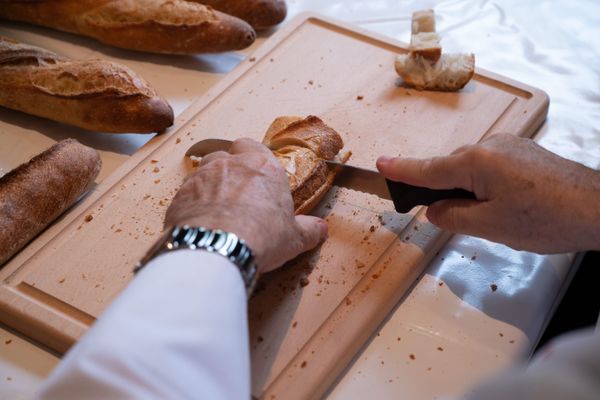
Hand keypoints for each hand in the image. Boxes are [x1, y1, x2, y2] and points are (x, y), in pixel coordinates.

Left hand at [165, 138, 326, 272]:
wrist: (217, 248)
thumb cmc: (260, 236)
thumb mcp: (294, 238)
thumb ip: (309, 230)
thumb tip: (320, 229)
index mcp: (262, 166)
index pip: (252, 145)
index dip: (252, 158)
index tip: (257, 174)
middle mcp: (230, 164)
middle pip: (225, 156)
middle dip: (229, 170)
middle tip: (238, 195)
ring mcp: (201, 177)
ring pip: (203, 172)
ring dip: (209, 186)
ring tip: (217, 211)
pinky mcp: (179, 195)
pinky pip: (185, 194)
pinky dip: (191, 205)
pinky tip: (200, 224)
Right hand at [376, 134, 599, 252]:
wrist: (599, 207)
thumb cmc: (547, 218)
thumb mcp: (490, 226)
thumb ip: (452, 216)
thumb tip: (433, 210)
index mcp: (475, 162)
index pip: (427, 169)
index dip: (400, 170)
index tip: (379, 165)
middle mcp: (489, 146)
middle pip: (450, 169)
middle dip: (443, 191)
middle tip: (449, 219)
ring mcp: (509, 146)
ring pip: (472, 169)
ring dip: (468, 190)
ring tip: (491, 218)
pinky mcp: (524, 153)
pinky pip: (491, 166)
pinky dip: (486, 184)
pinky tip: (506, 205)